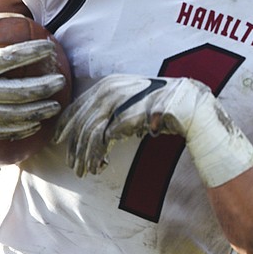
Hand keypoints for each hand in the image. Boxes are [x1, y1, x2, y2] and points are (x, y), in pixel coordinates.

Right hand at [0, 4, 67, 138]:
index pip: (12, 59)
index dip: (34, 52)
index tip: (50, 47)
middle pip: (21, 92)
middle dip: (45, 87)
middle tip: (61, 80)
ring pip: (16, 116)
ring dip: (39, 111)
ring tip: (56, 105)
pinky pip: (3, 132)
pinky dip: (22, 130)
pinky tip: (36, 124)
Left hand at [55, 75, 252, 185]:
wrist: (195, 109)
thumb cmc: (164, 109)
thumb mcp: (134, 104)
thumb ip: (113, 110)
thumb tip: (89, 127)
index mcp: (112, 82)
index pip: (79, 103)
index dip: (66, 123)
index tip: (56, 141)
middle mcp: (115, 88)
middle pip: (82, 118)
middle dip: (73, 144)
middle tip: (71, 165)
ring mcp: (124, 100)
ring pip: (92, 130)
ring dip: (85, 153)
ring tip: (84, 171)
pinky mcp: (134, 114)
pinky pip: (106, 137)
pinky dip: (98, 153)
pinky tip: (99, 165)